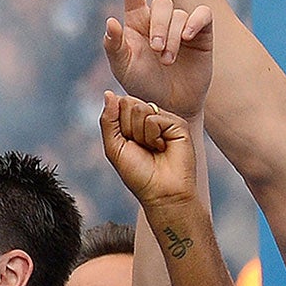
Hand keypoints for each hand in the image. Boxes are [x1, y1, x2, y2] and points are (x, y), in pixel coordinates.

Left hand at [100, 92, 198, 212]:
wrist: (161, 192)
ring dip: (141, 135)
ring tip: (152, 149)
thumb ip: (108, 120)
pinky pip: (155, 118)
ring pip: (141, 109)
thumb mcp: (114, 147)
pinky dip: (153, 136)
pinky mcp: (178, 123)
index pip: (118, 104)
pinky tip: (162, 148)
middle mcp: (150, 118)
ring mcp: (164, 119)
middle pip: (128, 102)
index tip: (127, 144)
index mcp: (134, 122)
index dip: (117, 125)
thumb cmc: (138, 174)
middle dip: (128, 128)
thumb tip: (108, 93)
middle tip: (140, 147)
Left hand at [104, 0, 212, 118]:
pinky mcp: (201, 33)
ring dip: (173, 36)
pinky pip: (201, 15)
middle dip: (159, 26)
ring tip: (168, 60)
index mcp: (137, 21)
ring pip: (179, 14)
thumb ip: (114, 46)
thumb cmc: (143, 86)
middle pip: (161, 3)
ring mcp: (182, 25)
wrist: (170, 106)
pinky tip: (189, 37)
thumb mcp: (123, 68)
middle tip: (157, 52)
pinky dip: (195, 22)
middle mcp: (160, 18)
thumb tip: (110, 21)